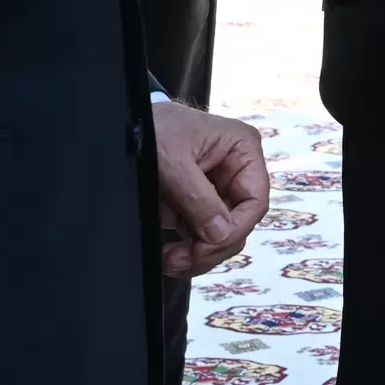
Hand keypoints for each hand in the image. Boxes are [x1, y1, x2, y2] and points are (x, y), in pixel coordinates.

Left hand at [151, 102, 272, 278]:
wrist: (129, 123)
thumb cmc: (155, 130)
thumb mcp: (174, 163)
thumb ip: (199, 199)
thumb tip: (221, 236)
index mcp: (243, 151)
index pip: (255, 200)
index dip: (235, 228)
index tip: (206, 245)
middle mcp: (237, 171)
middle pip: (240, 223)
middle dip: (213, 247)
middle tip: (181, 260)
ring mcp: (219, 190)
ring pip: (223, 235)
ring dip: (199, 254)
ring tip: (171, 261)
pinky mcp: (199, 204)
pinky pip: (203, 235)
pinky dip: (189, 251)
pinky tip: (171, 257)